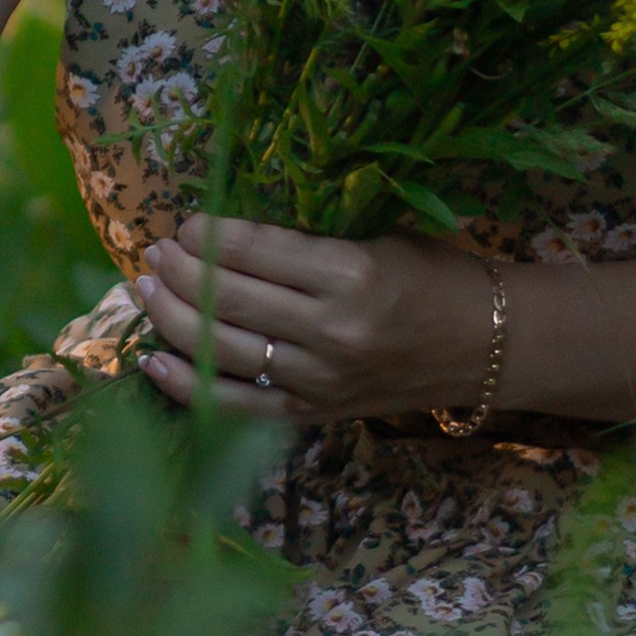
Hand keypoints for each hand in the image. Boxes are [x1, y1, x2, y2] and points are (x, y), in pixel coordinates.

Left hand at [135, 215, 499, 422]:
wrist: (488, 345)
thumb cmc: (434, 277)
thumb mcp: (378, 242)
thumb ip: (308, 246)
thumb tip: (227, 236)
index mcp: (351, 273)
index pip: (255, 251)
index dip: (208, 234)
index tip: (184, 222)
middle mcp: (332, 330)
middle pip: (227, 300)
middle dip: (179, 271)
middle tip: (155, 252)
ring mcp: (321, 380)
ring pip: (222, 349)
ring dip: (172, 317)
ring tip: (147, 290)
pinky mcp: (315, 414)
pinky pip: (237, 405)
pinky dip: (189, 384)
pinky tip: (154, 360)